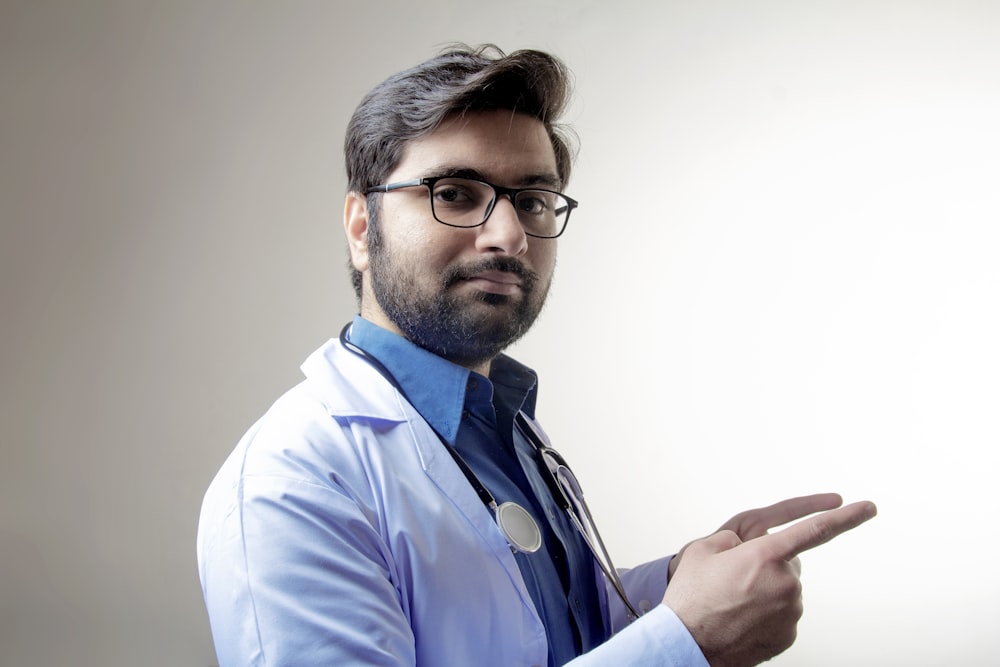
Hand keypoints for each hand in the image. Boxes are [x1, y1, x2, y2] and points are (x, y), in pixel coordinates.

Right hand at [662, 494, 876, 666]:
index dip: (846, 517)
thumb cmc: (691, 597)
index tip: (868, 507)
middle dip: (770, 565)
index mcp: (764, 556)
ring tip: (734, 601)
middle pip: (789, 563)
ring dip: (767, 590)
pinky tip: (743, 617)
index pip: (815, 530)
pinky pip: (784, 612)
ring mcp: (790, 611)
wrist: (687, 643)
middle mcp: (784, 583)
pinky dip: (767, 612)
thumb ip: (732, 538)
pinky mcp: (788, 634)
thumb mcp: (702, 550)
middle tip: (737, 579)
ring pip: (786, 589)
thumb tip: (746, 545)